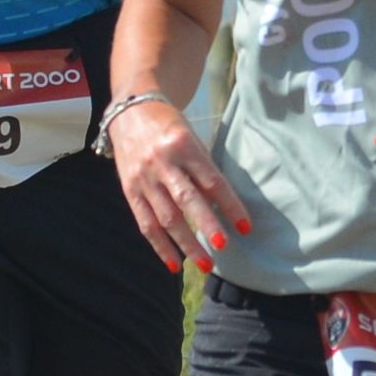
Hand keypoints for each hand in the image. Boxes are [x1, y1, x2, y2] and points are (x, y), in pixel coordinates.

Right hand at [111, 96, 252, 272]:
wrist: (130, 111)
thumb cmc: (169, 126)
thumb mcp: (191, 139)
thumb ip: (204, 170)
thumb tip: (222, 207)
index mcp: (183, 145)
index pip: (211, 181)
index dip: (229, 205)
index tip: (245, 226)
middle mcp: (162, 162)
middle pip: (187, 200)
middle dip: (206, 226)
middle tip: (223, 247)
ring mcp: (143, 178)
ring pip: (166, 218)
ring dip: (186, 244)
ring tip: (205, 264)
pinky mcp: (129, 190)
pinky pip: (145, 224)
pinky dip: (160, 246)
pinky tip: (174, 265)